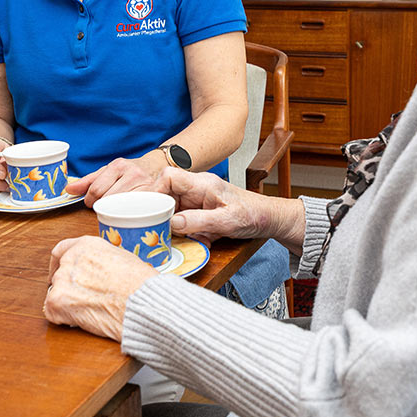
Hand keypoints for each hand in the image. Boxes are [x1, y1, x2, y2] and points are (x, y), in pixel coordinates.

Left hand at [44, 236, 156, 340]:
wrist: (140, 301)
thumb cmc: (139, 282)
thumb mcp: (122, 258)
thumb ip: (102, 261)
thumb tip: (100, 270)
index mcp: (87, 245)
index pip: (61, 250)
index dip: (58, 263)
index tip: (59, 270)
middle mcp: (71, 259)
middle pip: (59, 274)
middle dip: (69, 286)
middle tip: (82, 297)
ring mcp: (61, 281)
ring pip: (56, 293)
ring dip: (67, 302)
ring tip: (88, 310)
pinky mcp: (57, 302)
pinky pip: (52, 313)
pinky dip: (63, 318)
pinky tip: (81, 319)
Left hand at [65, 150, 167, 206]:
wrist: (154, 167)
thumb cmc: (126, 172)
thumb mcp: (106, 172)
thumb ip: (87, 181)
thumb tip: (68, 190)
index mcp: (118, 165)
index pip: (96, 190)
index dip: (91, 200)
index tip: (94, 202)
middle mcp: (132, 172)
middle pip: (107, 199)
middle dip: (103, 205)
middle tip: (107, 205)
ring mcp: (144, 183)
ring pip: (120, 205)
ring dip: (115, 210)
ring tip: (118, 206)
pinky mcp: (153, 194)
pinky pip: (134, 209)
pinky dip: (128, 211)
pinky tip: (128, 209)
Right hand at [154, 168, 278, 246]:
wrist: (266, 218)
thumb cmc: (251, 214)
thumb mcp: (226, 221)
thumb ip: (198, 221)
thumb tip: (172, 223)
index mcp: (202, 184)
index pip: (169, 177)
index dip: (154, 191)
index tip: (150, 211)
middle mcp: (196, 189)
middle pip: (165, 194)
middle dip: (160, 214)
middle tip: (158, 231)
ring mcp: (196, 200)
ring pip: (171, 209)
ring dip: (172, 226)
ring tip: (179, 239)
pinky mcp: (199, 211)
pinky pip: (181, 220)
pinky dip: (183, 232)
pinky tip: (194, 240)